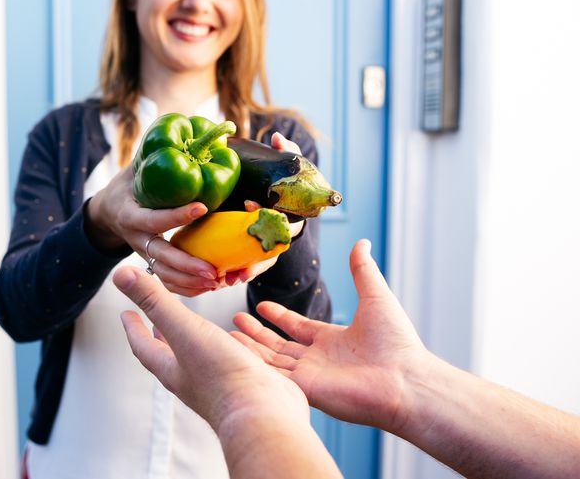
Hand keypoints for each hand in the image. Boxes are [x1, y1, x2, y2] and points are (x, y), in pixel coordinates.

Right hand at [87, 167, 219, 295]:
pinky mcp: (152, 262)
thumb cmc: (129, 185)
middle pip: (160, 256)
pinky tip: (208, 287)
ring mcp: (143, 253)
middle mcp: (136, 238)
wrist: (107, 211)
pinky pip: (167, 281)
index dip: (176, 215)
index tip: (201, 207)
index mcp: (130, 214)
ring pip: (164, 274)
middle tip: (213, 270)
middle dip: (187, 264)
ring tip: (217, 281)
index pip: (153, 218)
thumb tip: (194, 132)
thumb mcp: (136, 167)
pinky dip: (186, 288)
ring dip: (190, 281)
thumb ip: (157, 154)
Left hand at [113, 266, 310, 432]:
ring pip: (198, 359)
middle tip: (154, 322)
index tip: (125, 313)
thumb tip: (121, 274)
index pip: (143, 346)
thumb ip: (156, 301)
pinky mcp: (242, 385)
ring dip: (193, 342)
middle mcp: (191, 380)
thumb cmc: (222, 374)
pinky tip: (236, 343)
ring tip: (195, 328)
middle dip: (160, 337)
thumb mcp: (184, 330)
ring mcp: (217, 386)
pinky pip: (227, 362)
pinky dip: (225, 348)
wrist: (263, 415)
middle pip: (168, 355)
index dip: (132, 328)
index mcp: (171, 369)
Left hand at [223, 131, 303, 285]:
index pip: (287, 218)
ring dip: (247, 272)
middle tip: (241, 268)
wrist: (277, 196)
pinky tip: (225, 279)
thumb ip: (285, 152)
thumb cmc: (283, 181)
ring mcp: (271, 243)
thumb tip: (277, 138)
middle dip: (258, 261)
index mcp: (294, 213)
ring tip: (231, 279)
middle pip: (273, 250)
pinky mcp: (257, 250)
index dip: (271, 216)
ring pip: (262, 263)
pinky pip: (251, 265)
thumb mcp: (284, 166)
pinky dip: (240, 273)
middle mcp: (285, 232)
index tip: (249, 206)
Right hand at [232, 239, 428, 432]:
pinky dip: (254, 365)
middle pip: (279, 346)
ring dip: (249, 348)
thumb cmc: (396, 341)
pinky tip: (236, 352)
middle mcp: (319, 359)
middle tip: (235, 320)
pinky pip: (274, 376)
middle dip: (256, 333)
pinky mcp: (306, 390)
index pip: (299, 327)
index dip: (279, 316)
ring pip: (271, 361)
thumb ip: (362, 271)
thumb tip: (361, 242)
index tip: (261, 306)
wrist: (405, 380)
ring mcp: (310, 376)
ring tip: (227, 334)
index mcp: (334, 340)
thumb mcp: (375, 296)